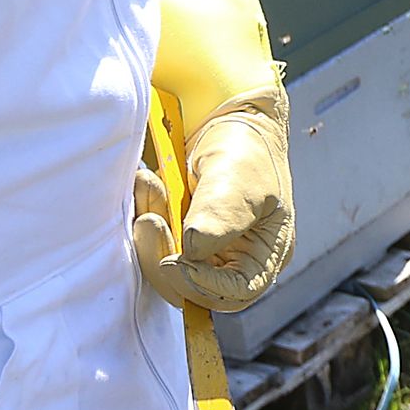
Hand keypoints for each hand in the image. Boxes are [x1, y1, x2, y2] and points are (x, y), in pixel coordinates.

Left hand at [132, 89, 292, 314]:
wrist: (223, 118)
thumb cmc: (246, 147)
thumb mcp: (239, 176)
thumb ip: (222, 212)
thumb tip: (194, 249)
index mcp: (265, 252)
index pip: (237, 292)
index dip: (204, 286)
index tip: (176, 260)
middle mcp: (234, 259)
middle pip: (194, 287)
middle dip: (164, 258)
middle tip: (148, 221)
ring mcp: (203, 249)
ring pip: (166, 266)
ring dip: (149, 232)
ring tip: (148, 186)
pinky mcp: (176, 236)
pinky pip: (152, 242)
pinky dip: (144, 215)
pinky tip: (146, 183)